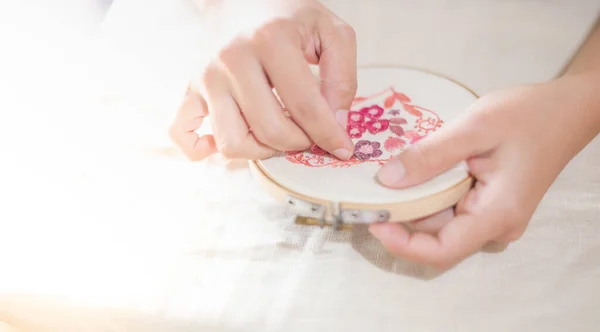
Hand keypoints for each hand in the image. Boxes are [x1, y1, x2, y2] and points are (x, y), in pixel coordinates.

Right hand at [170, 0, 355, 160]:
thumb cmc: (287, 16)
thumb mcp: (330, 31)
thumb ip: (342, 76)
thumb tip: (335, 123)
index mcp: (271, 40)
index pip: (306, 107)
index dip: (329, 134)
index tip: (342, 147)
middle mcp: (232, 59)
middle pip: (270, 130)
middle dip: (299, 142)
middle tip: (308, 132)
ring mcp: (206, 76)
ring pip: (232, 142)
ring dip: (262, 150)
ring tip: (278, 134)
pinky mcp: (190, 89)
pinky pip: (183, 133)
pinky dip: (202, 150)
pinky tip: (228, 142)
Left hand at [368, 75, 599, 269]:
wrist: (565, 110)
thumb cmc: (528, 115)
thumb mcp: (475, 127)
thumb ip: (431, 155)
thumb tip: (387, 181)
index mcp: (497, 213)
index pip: (441, 251)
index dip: (401, 243)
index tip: (372, 220)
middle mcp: (495, 225)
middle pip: (435, 235)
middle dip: (401, 215)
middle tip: (368, 188)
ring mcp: (492, 217)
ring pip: (440, 220)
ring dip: (413, 201)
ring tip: (387, 174)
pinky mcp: (487, 205)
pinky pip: (450, 207)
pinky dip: (428, 192)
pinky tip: (413, 170)